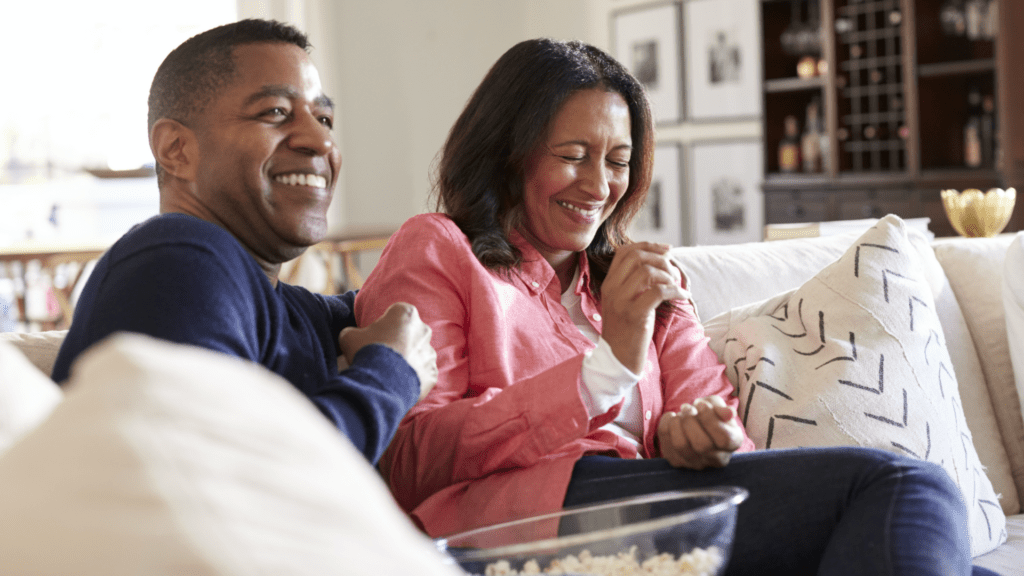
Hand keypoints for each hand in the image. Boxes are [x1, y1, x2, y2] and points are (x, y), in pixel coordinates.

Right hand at [338, 302, 437, 400]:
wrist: (381, 383)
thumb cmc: (366, 352)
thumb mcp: (349, 335)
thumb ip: (355, 332)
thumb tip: (354, 337)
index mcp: (406, 313)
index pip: (395, 315)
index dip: (383, 326)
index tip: (374, 338)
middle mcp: (424, 330)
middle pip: (409, 334)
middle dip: (398, 342)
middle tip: (381, 356)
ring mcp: (430, 353)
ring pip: (418, 355)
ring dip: (406, 361)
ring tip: (389, 373)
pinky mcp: (432, 373)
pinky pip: (422, 374)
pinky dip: (412, 378)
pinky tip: (398, 383)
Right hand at [600, 242, 687, 374]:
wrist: (617, 358)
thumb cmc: (628, 329)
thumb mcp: (626, 301)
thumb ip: (636, 282)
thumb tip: (661, 260)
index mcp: (609, 283)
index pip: (625, 251)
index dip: (649, 245)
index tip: (667, 250)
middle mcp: (612, 289)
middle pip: (636, 257)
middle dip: (661, 258)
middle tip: (673, 271)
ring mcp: (621, 302)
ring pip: (647, 272)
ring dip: (668, 275)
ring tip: (676, 285)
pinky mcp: (634, 315)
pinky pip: (658, 292)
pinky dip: (675, 290)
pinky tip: (682, 296)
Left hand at [657, 395, 743, 469]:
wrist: (696, 425)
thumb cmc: (710, 414)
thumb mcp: (718, 406)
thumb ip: (722, 408)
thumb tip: (729, 413)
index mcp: (733, 443)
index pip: (724, 439)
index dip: (710, 419)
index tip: (702, 405)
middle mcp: (717, 459)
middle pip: (701, 445)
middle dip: (690, 421)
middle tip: (688, 408)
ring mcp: (696, 463)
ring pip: (681, 445)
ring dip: (677, 423)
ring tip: (680, 414)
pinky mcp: (677, 461)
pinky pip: (666, 443)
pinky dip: (666, 424)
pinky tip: (673, 418)